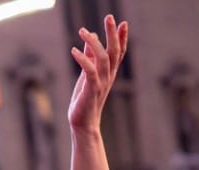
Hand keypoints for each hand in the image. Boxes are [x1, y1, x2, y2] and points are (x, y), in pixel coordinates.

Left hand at [68, 14, 128, 132]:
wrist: (83, 124)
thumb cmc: (84, 100)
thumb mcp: (86, 75)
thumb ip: (89, 56)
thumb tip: (90, 37)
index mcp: (109, 73)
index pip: (119, 53)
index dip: (122, 38)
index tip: (123, 22)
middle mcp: (108, 77)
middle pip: (115, 52)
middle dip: (113, 34)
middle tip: (110, 17)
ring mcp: (101, 83)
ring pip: (103, 59)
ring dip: (94, 43)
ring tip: (82, 31)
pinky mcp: (91, 90)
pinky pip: (90, 71)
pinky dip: (83, 59)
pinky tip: (74, 50)